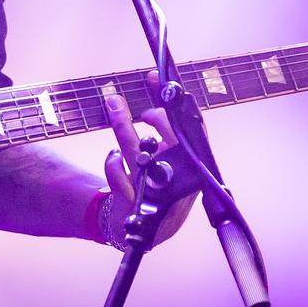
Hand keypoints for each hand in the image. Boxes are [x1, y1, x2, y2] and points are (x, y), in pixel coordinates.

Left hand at [98, 74, 194, 249]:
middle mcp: (180, 183)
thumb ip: (158, 121)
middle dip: (158, 119)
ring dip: (125, 127)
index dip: (179, 104)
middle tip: (143, 111)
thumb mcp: (156, 152)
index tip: (158, 79)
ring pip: (143, 157)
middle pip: (174, 143)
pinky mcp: (136, 208)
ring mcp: (158, 196)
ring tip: (114, 104)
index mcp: (191, 168)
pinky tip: (113, 157)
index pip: (194, 131)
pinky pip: (122, 179)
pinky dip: (114, 164)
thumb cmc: (151, 184)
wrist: (136, 227)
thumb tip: (155, 80)